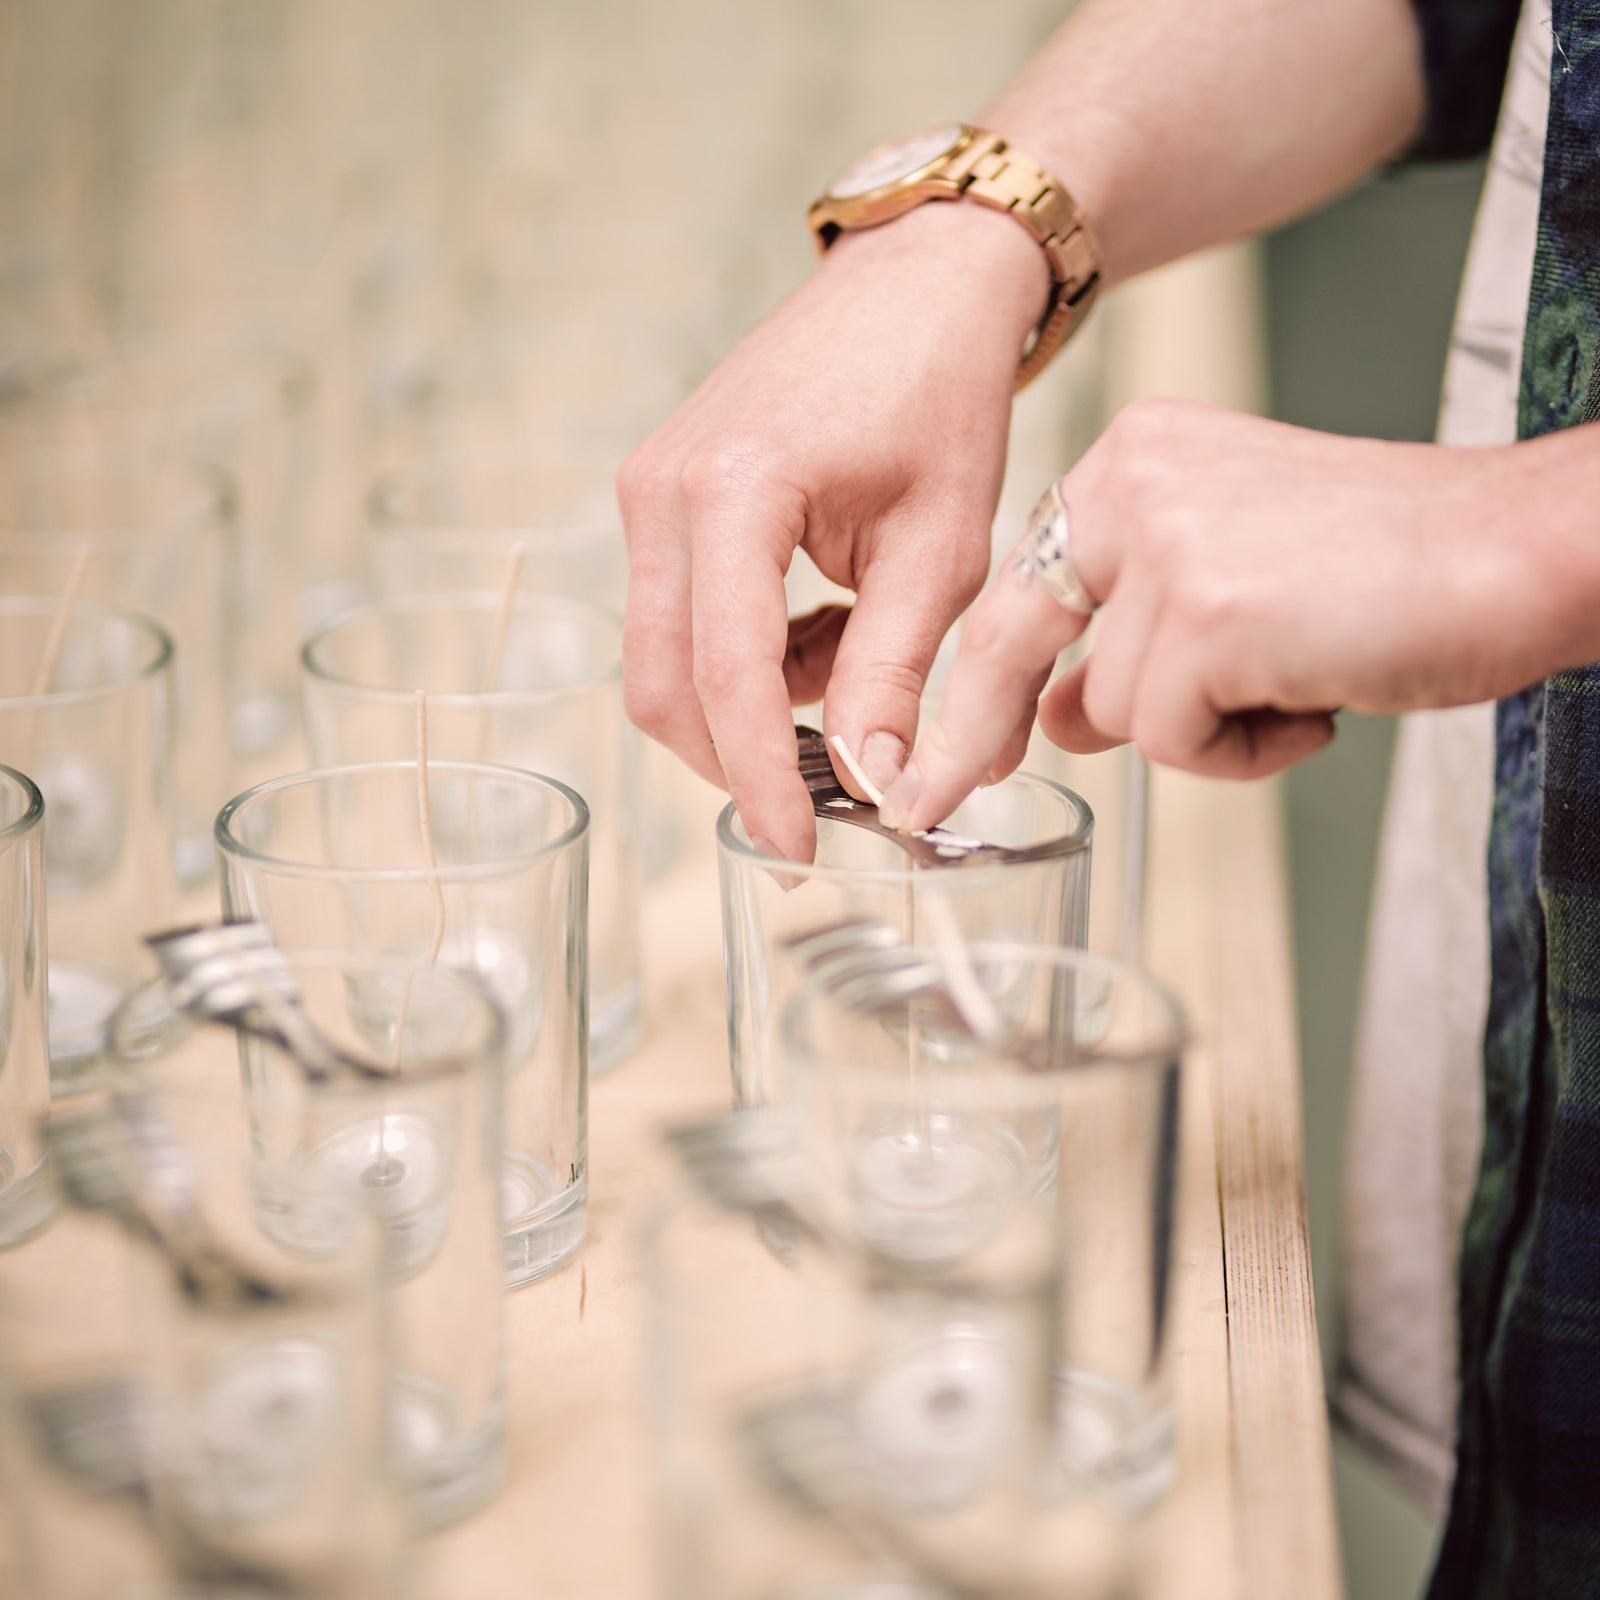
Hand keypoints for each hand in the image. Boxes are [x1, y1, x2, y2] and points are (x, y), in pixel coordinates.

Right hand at [618, 200, 1048, 860]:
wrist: (916, 285)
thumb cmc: (942, 397)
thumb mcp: (941, 551)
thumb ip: (895, 676)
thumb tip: (876, 790)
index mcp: (732, 492)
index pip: (727, 679)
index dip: (761, 780)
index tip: (798, 852)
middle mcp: (663, 491)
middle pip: (666, 685)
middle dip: (742, 756)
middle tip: (830, 795)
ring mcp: (650, 490)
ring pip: (670, 658)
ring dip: (755, 702)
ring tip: (856, 662)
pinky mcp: (664, 497)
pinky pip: (684, 616)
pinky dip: (751, 655)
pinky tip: (827, 620)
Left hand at [881, 399, 1543, 829]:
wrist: (1519, 550)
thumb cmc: (1397, 565)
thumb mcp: (1231, 588)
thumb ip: (1132, 637)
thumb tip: (1060, 717)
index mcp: (1137, 458)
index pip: (1025, 583)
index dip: (987, 680)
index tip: (950, 750)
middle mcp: (1134, 482)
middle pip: (1014, 636)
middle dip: (977, 733)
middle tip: (933, 798)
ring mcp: (1165, 544)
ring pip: (1116, 710)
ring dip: (1205, 732)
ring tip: (1300, 683)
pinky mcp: (1205, 614)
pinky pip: (1171, 740)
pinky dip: (1243, 750)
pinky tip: (1315, 696)